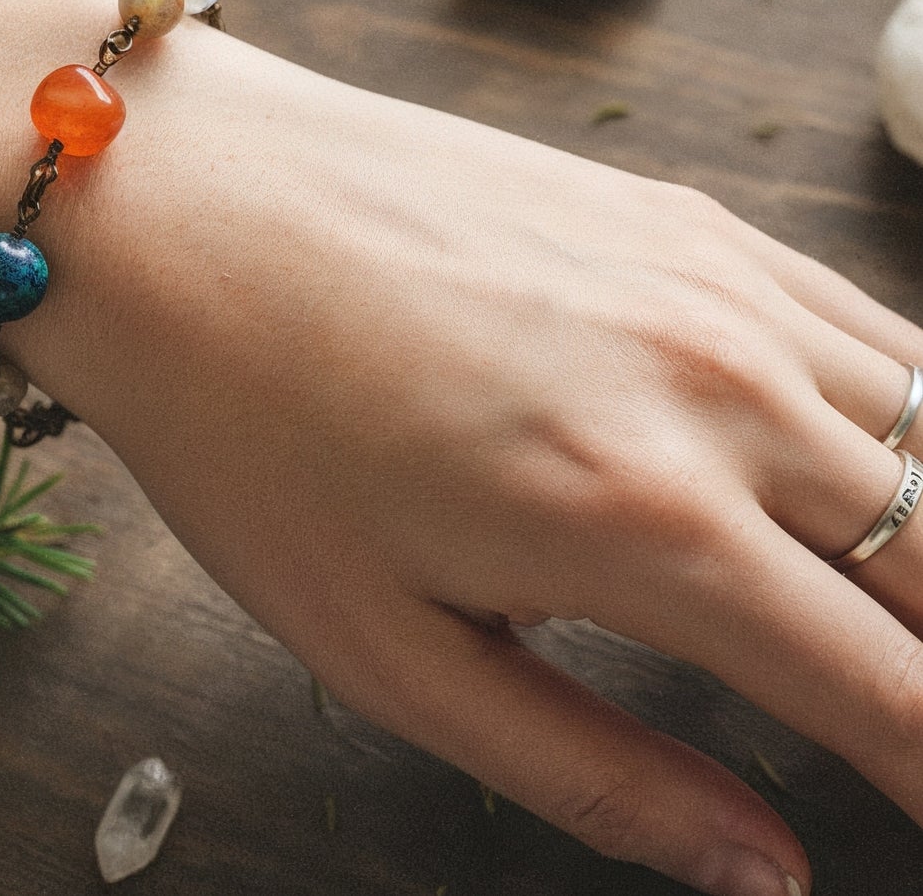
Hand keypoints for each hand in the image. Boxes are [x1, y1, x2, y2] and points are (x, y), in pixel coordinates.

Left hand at [22, 23, 922, 895]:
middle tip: (913, 722)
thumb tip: (762, 873)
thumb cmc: (251, 427)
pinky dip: (913, 412)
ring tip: (910, 611)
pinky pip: (865, 322)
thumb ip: (598, 773)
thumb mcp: (390, 651)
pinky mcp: (686, 218)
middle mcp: (720, 386)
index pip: (896, 691)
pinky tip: (892, 466)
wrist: (184, 204)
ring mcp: (714, 281)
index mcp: (648, 519)